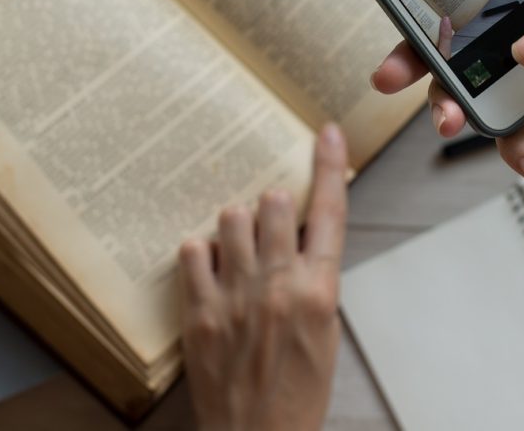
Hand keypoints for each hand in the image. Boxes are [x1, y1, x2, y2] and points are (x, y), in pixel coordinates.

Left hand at [178, 124, 348, 430]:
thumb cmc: (299, 390)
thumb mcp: (325, 330)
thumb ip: (315, 278)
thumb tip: (301, 236)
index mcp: (319, 291)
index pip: (329, 213)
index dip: (328, 166)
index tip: (326, 133)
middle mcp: (278, 286)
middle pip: (273, 204)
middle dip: (274, 205)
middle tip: (272, 222)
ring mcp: (235, 297)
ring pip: (233, 218)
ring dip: (239, 224)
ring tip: (240, 248)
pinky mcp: (199, 312)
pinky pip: (193, 251)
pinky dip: (202, 251)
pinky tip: (210, 266)